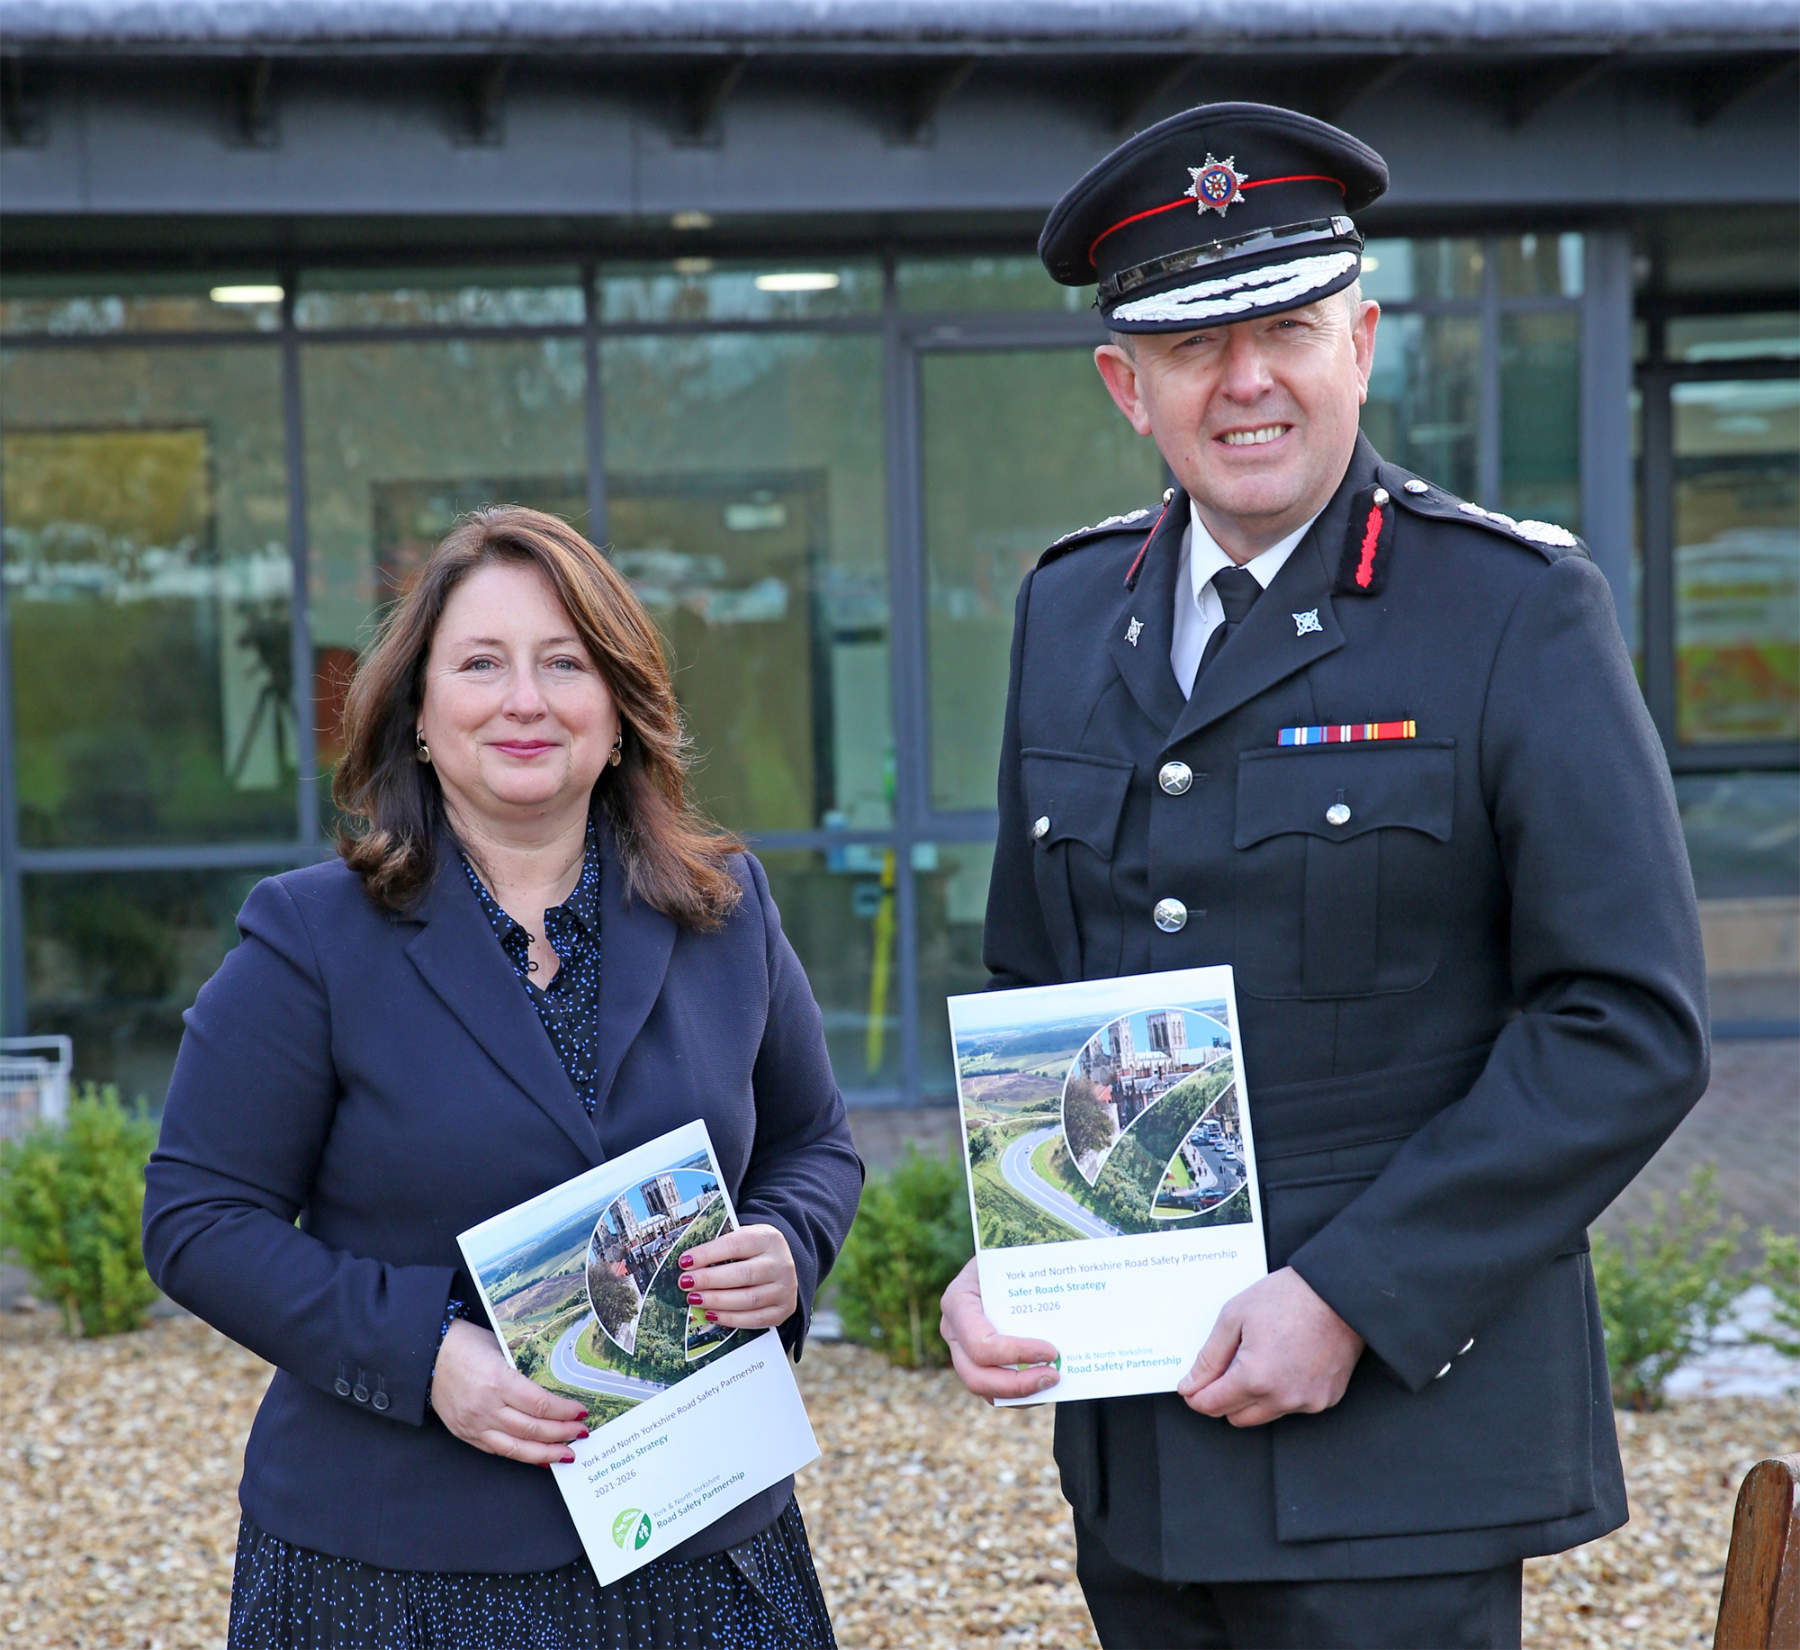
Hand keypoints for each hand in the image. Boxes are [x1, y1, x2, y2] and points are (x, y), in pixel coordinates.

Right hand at [430, 1319, 589, 1463]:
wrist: (427, 1354)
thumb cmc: (465, 1344)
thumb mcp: (499, 1348)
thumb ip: (522, 1370)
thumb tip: (552, 1386)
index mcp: (498, 1381)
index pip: (540, 1405)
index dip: (564, 1412)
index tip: (581, 1412)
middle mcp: (486, 1407)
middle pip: (533, 1428)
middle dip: (562, 1433)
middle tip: (581, 1433)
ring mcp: (474, 1424)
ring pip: (517, 1447)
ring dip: (546, 1452)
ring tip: (567, 1453)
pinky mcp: (466, 1433)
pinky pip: (498, 1450)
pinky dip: (522, 1455)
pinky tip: (539, 1457)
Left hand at [680, 1223, 797, 1329]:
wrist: (782, 1264)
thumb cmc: (754, 1250)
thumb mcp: (744, 1237)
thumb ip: (721, 1247)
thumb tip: (688, 1263)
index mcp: (769, 1239)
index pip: (735, 1245)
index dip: (708, 1254)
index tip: (685, 1262)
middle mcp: (781, 1263)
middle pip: (743, 1274)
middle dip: (709, 1280)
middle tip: (685, 1283)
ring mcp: (785, 1288)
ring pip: (748, 1299)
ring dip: (716, 1301)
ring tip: (694, 1299)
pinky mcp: (783, 1309)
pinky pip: (755, 1319)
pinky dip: (730, 1319)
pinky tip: (711, 1314)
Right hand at [939, 1256, 1060, 1402]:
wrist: (996, 1259)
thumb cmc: (1007, 1253)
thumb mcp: (1013, 1251)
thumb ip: (1032, 1263)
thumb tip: (1070, 1272)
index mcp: (958, 1301)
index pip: (980, 1343)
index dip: (1016, 1354)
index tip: (1052, 1350)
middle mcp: (953, 1330)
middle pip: (976, 1376)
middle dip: (1018, 1384)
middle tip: (1055, 1375)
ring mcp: (961, 1350)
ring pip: (985, 1390)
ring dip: (1023, 1393)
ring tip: (1054, 1380)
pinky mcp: (976, 1362)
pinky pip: (995, 1390)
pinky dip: (1022, 1394)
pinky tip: (1047, 1382)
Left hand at [1177, 1266, 1363, 1426]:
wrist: (1338, 1293)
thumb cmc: (1287, 1298)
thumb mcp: (1234, 1317)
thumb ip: (1209, 1358)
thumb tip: (1190, 1386)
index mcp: (1255, 1378)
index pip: (1212, 1405)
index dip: (1196, 1396)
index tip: (1191, 1387)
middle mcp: (1283, 1398)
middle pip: (1236, 1417)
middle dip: (1224, 1397)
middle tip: (1227, 1367)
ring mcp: (1308, 1402)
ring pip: (1264, 1415)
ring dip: (1254, 1397)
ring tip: (1260, 1358)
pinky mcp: (1326, 1399)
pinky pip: (1293, 1406)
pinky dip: (1283, 1392)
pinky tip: (1285, 1362)